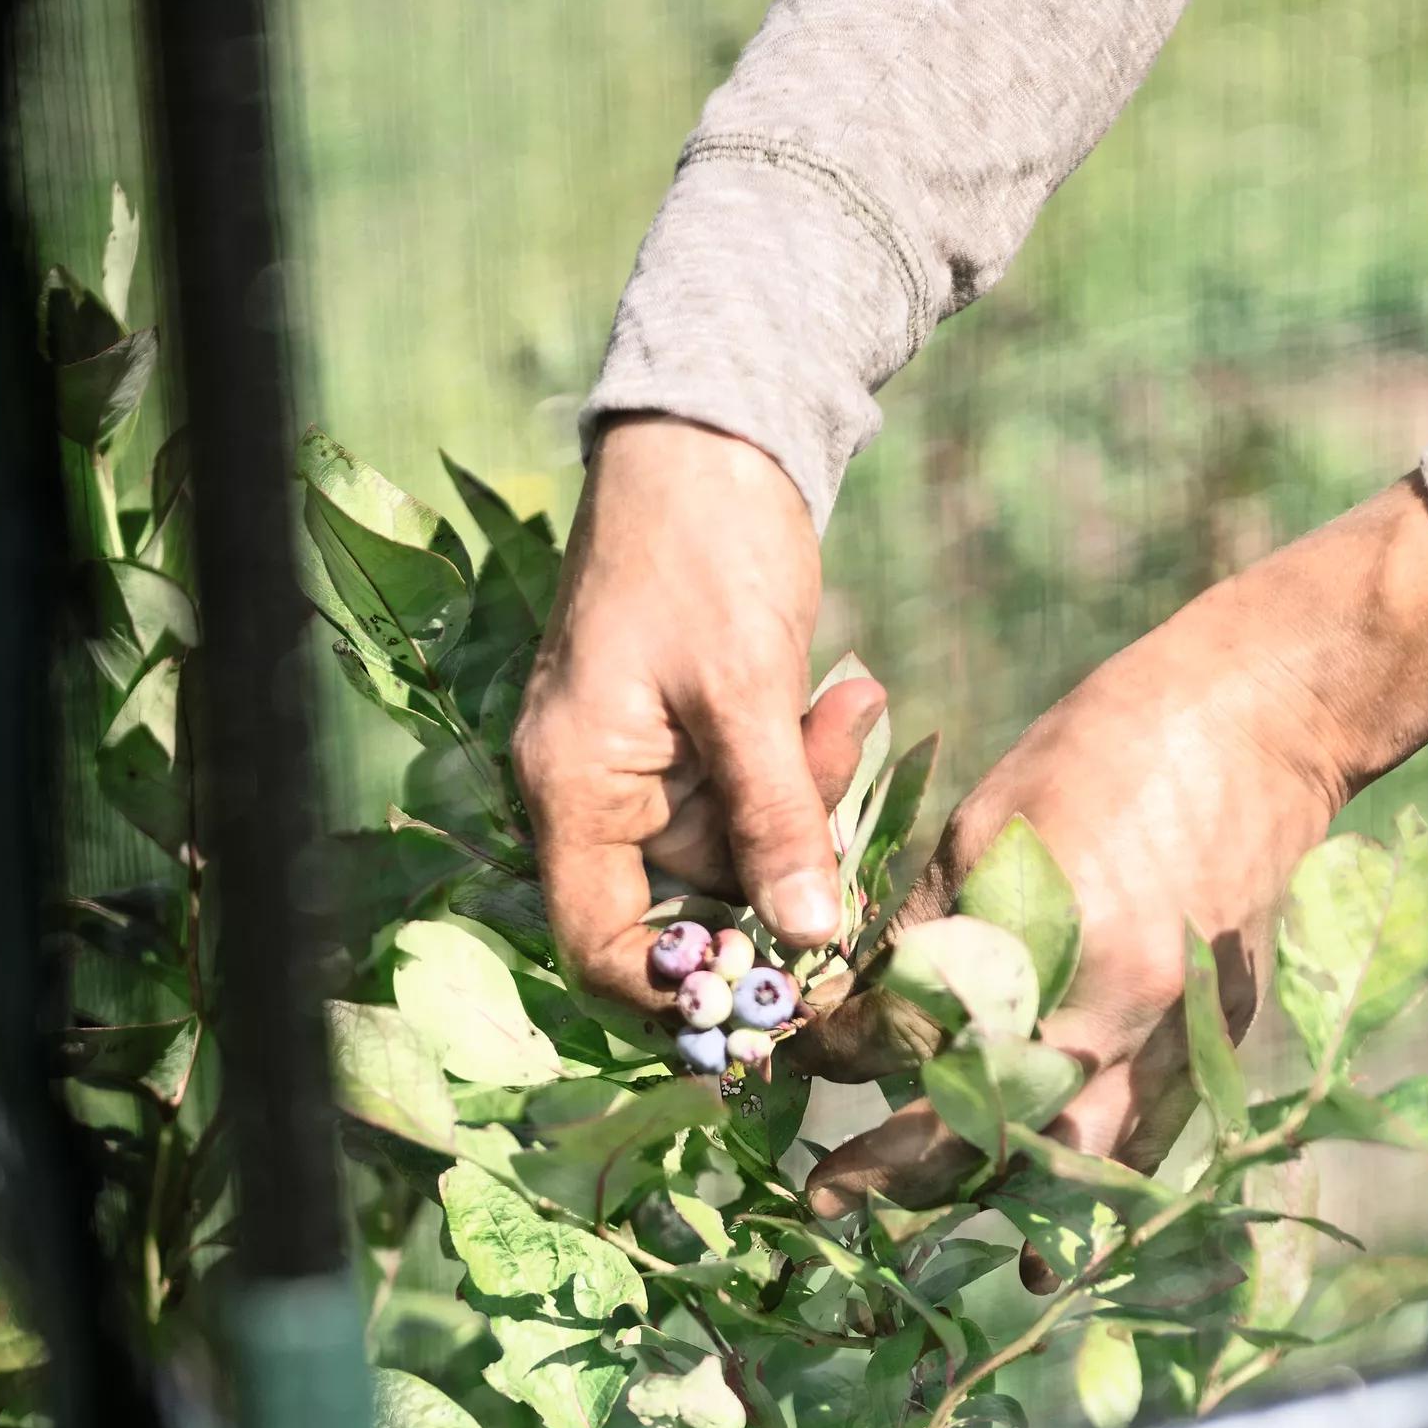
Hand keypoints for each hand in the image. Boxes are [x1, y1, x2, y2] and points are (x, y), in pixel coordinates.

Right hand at [512, 416, 884, 1007]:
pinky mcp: (692, 736)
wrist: (710, 430)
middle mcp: (596, 790)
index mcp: (576, 786)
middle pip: (693, 900)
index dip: (680, 993)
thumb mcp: (747, 690)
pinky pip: (754, 793)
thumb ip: (778, 820)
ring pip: (741, 846)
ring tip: (851, 706)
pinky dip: (805, 764)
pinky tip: (849, 696)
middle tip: (845, 794)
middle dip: (783, 867)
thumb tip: (809, 941)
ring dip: (810, 799)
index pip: (602, 945)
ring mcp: (644, 765)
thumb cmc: (704, 545)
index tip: (777, 997)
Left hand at [798, 477, 1427, 1222]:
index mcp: (1055, 946)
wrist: (1263, 724)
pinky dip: (1085, 1191)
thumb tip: (851, 1010)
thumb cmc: (1109, 754)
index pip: (922, 1039)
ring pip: (1072, 1166)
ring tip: (919, 1218)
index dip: (845, 1059)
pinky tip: (1042, 1235)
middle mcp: (1123, 1015)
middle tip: (827, 1195)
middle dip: (903, 1171)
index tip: (791, 1067)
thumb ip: (925, 929)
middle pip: (995, 1134)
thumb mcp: (988, 825)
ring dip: (994, 1197)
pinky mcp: (1216, 1048)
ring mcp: (1181, 1041)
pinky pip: (1142, 1150)